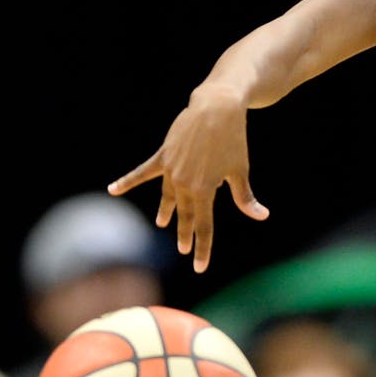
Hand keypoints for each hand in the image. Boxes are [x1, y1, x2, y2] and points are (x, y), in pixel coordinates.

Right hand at [106, 91, 266, 272]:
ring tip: (163, 223)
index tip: (199, 266)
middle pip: (185, 214)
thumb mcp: (240, 171)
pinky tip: (113, 189)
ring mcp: (171, 170)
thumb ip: (245, 197)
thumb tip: (261, 216)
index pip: (203, 226)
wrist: (216, 110)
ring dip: (167, 211)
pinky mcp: (163, 156)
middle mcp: (185, 184)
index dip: (202, 247)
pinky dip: (128, 181)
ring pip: (168, 197)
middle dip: (185, 233)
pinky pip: (143, 172)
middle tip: (183, 249)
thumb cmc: (233, 141)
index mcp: (205, 190)